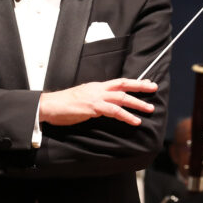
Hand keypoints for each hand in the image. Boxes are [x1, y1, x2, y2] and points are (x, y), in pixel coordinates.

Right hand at [39, 78, 157, 126]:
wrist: (49, 106)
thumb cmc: (63, 105)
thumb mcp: (83, 99)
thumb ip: (95, 101)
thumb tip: (105, 106)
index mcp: (96, 86)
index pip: (119, 82)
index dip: (134, 82)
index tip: (147, 83)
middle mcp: (98, 89)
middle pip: (123, 85)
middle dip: (140, 86)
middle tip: (154, 88)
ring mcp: (96, 97)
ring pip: (122, 98)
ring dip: (137, 103)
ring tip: (149, 109)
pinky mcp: (93, 107)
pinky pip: (114, 111)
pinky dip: (126, 116)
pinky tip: (135, 121)